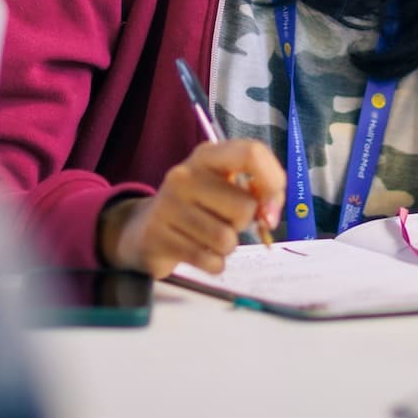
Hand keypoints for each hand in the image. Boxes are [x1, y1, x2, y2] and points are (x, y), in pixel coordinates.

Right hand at [98, 139, 285, 277]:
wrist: (144, 230)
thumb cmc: (197, 207)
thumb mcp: (224, 187)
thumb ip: (257, 192)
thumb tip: (270, 216)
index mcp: (206, 155)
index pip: (251, 153)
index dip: (273, 182)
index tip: (270, 206)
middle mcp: (185, 175)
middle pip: (245, 207)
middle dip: (243, 224)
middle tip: (224, 221)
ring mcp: (169, 206)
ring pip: (227, 239)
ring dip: (227, 247)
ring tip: (208, 238)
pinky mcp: (159, 238)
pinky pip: (210, 261)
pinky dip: (213, 264)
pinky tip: (199, 253)